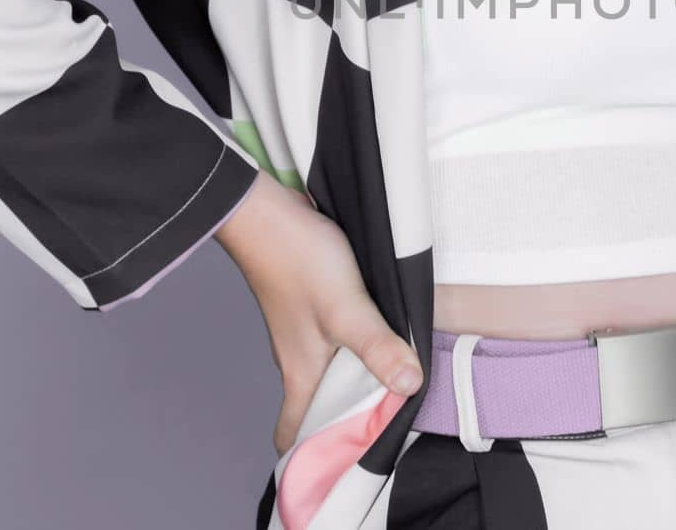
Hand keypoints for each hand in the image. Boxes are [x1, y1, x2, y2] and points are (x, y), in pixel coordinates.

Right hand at [215, 175, 422, 457]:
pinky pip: (339, 343)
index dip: (316, 456)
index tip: (352, 464)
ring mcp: (305, 334)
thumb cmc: (296, 260)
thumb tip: (411, 386)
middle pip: (321, 408)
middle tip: (396, 427)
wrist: (265, 210)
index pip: (295, 434)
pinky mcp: (314, 307)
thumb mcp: (346, 307)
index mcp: (300, 374)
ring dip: (361, 382)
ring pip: (333, 373)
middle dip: (351, 422)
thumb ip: (377, 348)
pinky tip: (387, 338)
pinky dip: (360, 349)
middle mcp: (299, 360)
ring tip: (402, 386)